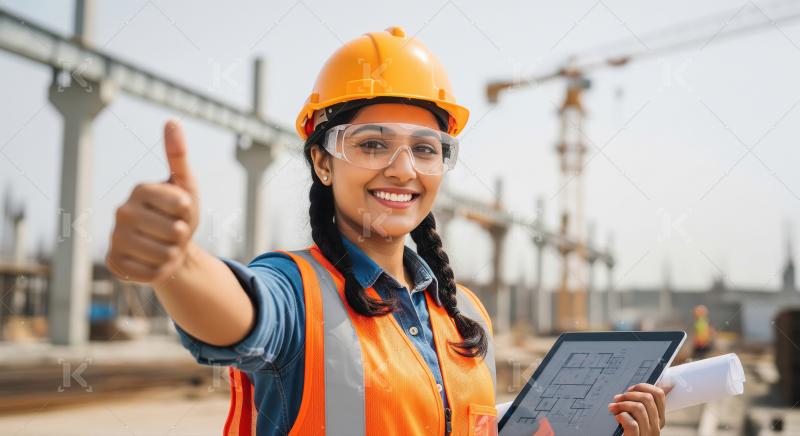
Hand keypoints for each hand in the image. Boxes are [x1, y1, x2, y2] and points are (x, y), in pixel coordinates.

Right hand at [106, 120, 199, 283]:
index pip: (182, 205)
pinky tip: (154, 261)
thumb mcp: (185, 185)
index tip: (181, 210)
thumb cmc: (180, 213)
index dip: (189, 212)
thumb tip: (171, 121)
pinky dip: (161, 270)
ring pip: (165, 254)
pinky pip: (152, 273)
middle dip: (183, 235)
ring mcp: (115, 238)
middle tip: (173, 232)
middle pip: (175, 232)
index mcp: (140, 190)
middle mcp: (122, 212)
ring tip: (166, 246)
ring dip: (174, 254)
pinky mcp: (115, 263)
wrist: (169, 246)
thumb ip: (178, 155)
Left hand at [608, 383, 672, 435]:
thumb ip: (646, 403)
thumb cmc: (628, 431)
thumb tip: (667, 384)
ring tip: (612, 408)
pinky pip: (632, 423)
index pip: (659, 394)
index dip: (643, 386)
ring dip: (622, 404)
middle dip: (629, 394)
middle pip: (648, 399)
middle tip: (617, 399)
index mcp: (658, 419)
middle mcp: (656, 427)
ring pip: (639, 408)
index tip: (629, 390)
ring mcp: (647, 435)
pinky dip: (622, 416)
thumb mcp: (639, 417)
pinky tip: (616, 417)